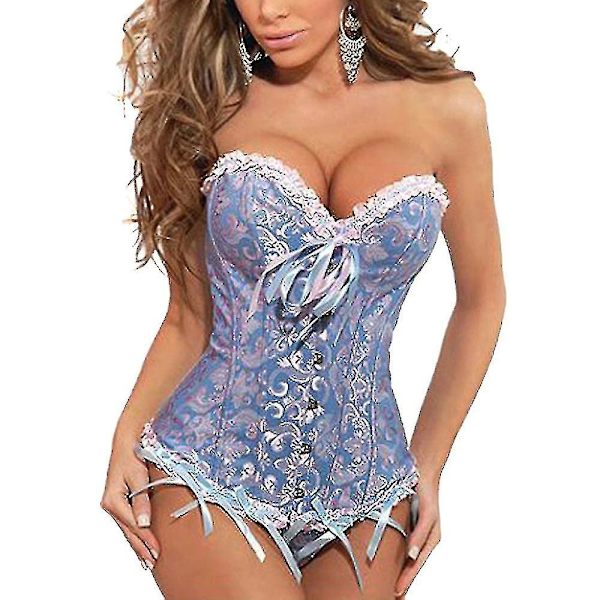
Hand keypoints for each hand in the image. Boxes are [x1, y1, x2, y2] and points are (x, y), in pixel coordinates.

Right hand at [100, 429, 160, 569]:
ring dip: (137, 544)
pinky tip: (139, 543)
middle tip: (153, 562)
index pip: (133, 525)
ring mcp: (113, 505)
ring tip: (146, 560)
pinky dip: (134, 534)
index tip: (157, 550)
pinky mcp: (118, 503)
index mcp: (113, 500)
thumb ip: (142, 500)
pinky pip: (127, 523)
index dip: (146, 539)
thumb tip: (144, 523)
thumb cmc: (132, 456)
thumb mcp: (139, 476)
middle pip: (128, 531)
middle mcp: (110, 505)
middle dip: (141, 548)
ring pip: (127, 529)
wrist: (126, 442)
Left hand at [394, 477, 440, 596]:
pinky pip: (396, 541)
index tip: (395, 592)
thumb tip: (412, 556)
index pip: (416, 565)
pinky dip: (390, 552)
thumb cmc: (427, 492)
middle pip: (410, 564)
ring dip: (394, 568)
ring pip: (402, 555)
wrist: (420, 469)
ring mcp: (411, 531)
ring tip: (382, 581)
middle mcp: (420, 538)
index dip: (406, 580)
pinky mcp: (402, 522)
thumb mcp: (427, 515)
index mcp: (430, 540)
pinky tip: (380, 557)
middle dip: (401, 579)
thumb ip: (420, 535)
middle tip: (387, 593)